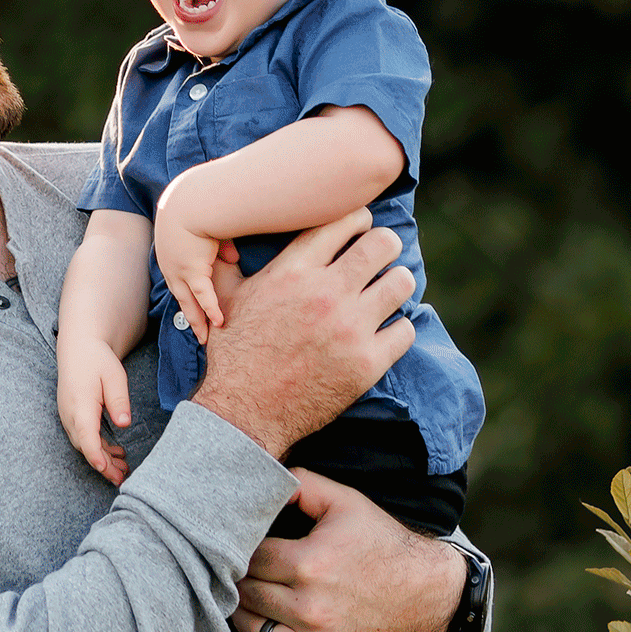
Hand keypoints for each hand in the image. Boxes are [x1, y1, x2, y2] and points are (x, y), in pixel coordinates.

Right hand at [57, 336, 132, 484]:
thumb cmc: (97, 359)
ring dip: (102, 459)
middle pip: (84, 447)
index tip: (106, 471)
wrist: (78, 348)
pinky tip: (115, 452)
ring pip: (83, 445)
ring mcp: (68, 416)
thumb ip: (118, 400)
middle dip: (103, 465)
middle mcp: (70, 414)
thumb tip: (124, 423)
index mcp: (80, 404)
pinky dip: (98, 448)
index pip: (86, 436)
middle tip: (123, 478)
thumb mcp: (114, 375)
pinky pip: (83, 438)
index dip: (96, 455)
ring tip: (123, 470)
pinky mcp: (72, 417)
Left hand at [152, 195, 226, 344]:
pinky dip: (211, 309)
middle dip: (189, 316)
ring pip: (189, 302)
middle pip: (181, 296)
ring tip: (206, 337)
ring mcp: (180, 270)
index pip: (178, 277)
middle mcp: (171, 265)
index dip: (186, 293)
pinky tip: (219, 322)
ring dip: (198, 320)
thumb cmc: (199, 205)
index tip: (191, 306)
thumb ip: (219, 244)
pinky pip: (203, 296)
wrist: (190, 200)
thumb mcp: (207, 225)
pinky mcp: (193, 270)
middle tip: (198, 332)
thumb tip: (232, 258)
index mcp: (169, 252)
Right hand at [192, 212, 414, 463]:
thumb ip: (231, 266)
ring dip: (396, 285)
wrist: (244, 411)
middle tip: (381, 259)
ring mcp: (350, 328)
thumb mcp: (225, 301)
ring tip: (386, 293)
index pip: (345, 221)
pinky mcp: (367, 363)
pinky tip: (384, 331)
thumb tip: (224, 244)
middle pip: (384, 244)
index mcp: (293, 271)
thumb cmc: (235, 354)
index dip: (360, 219)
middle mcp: (325, 294)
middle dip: (386, 247)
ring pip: (402, 282)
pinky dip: (398, 329)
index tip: (361, 230)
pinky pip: (406, 330)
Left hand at [233, 475, 468, 631]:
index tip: (248, 549)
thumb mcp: (346, 502)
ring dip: (243, 615)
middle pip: (247, 595)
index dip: (243, 551)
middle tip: (245, 574)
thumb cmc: (382, 544)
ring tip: (250, 600)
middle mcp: (312, 609)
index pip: (249, 559)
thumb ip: (301, 484)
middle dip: (242, 581)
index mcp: (310, 564)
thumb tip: (262, 482)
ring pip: (251, 631)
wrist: (430, 594)